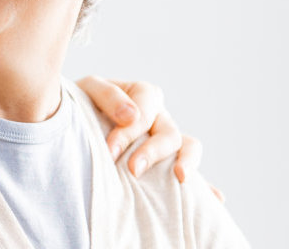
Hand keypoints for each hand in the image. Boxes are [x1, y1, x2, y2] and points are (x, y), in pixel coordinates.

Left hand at [74, 76, 223, 201]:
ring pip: (189, 147)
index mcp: (143, 95)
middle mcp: (160, 118)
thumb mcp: (88, 89)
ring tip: (180, 178)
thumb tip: (130, 116)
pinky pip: (192, 174)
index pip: (146, 108)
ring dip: (188, 162)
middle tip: (133, 169)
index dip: (129, 130)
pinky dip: (206, 187)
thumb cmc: (80, 104)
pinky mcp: (166, 165)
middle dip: (152, 151)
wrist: (73, 123)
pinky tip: (215, 199)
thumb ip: (108, 96)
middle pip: (168, 132)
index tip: (111, 150)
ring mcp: (166, 141)